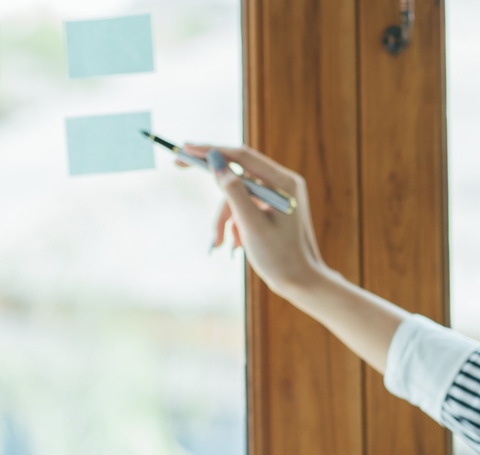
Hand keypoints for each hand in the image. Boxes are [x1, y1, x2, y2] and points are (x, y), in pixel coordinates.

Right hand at [183, 144, 327, 294]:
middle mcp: (283, 183)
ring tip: (220, 242)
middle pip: (238, 173)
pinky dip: (234, 223)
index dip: (211, 149)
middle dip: (215, 189)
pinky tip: (235, 243)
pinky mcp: (271, 207)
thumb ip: (233, 190)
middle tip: (179, 166)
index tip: (186, 147)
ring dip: (225, 217)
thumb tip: (215, 160)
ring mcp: (277, 195)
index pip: (242, 156)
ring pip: (237, 194)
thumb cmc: (280, 257)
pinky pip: (244, 206)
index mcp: (284, 182)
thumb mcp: (251, 224)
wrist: (301, 282)